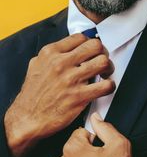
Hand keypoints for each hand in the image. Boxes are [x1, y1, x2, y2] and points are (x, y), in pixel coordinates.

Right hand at [4, 34, 114, 156]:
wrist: (27, 119)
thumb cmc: (32, 95)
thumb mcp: (36, 66)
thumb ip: (52, 55)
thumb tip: (69, 47)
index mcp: (51, 53)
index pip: (80, 37)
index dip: (89, 43)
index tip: (91, 50)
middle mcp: (61, 63)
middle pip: (95, 46)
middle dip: (102, 52)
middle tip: (101, 60)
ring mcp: (71, 80)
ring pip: (103, 62)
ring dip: (108, 67)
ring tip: (105, 73)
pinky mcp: (80, 97)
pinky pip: (106, 85)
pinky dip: (110, 85)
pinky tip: (105, 87)